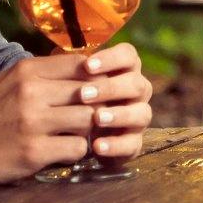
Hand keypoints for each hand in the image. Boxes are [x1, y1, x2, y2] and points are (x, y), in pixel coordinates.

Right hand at [0, 45, 153, 185]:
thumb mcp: (11, 82)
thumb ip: (44, 73)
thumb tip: (86, 65)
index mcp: (28, 70)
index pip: (82, 64)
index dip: (98, 78)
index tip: (100, 92)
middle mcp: (31, 91)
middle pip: (91, 91)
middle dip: (101, 105)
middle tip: (103, 117)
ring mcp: (32, 121)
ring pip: (90, 119)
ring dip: (91, 130)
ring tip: (83, 135)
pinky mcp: (33, 151)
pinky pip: (77, 148)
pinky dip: (78, 152)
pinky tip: (67, 152)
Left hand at [77, 43, 155, 165]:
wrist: (73, 132)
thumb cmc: (72, 97)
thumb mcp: (69, 79)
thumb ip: (69, 68)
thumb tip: (59, 57)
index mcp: (125, 70)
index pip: (128, 56)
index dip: (111, 58)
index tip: (87, 65)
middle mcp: (137, 92)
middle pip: (136, 84)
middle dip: (111, 88)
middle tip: (84, 94)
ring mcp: (138, 117)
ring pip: (142, 113)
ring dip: (119, 115)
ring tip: (96, 118)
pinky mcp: (134, 142)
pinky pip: (133, 144)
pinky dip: (116, 145)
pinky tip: (97, 146)